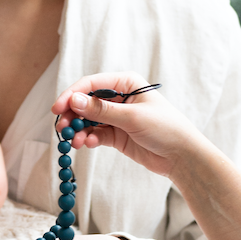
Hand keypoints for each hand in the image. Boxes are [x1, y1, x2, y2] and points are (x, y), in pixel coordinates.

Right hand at [52, 75, 205, 181]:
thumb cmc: (165, 128)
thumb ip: (102, 110)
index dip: (72, 94)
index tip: (58, 109)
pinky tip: (88, 144)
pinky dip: (89, 138)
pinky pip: (96, 133)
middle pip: (86, 102)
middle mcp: (119, 97)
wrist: (182, 156)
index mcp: (126, 83)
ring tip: (75, 142)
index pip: (91, 84)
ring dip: (79, 130)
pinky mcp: (116, 134)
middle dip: (73, 115)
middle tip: (62, 129)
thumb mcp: (132, 117)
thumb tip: (74, 100)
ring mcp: (117, 117)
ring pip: (88, 120)